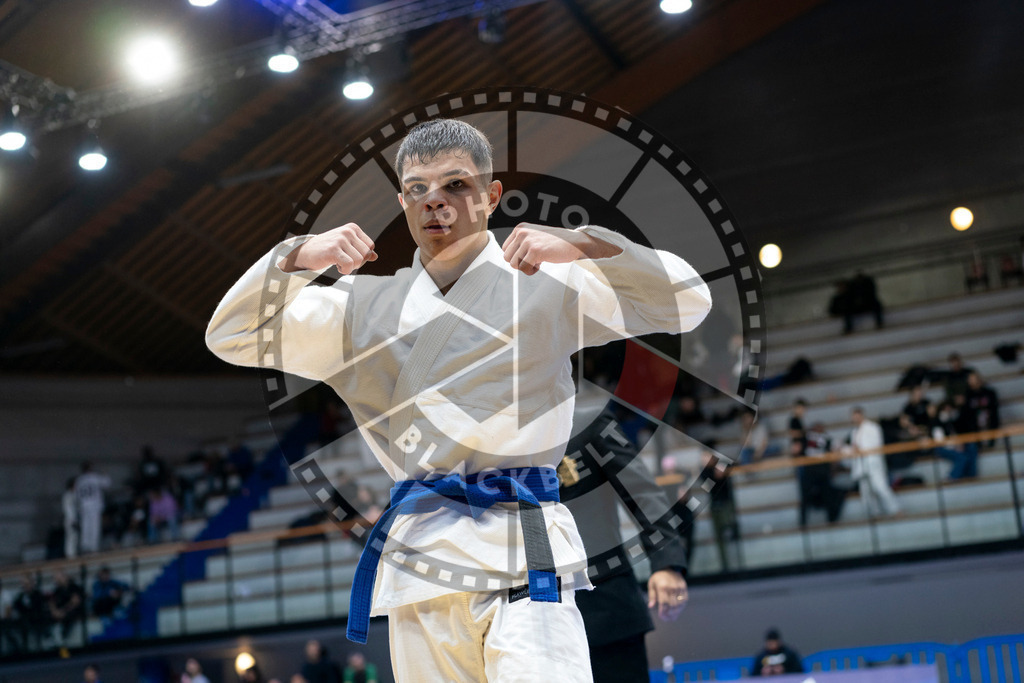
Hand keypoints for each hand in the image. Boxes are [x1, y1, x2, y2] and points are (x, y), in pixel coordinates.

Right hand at [280, 222, 376, 273]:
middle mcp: (347, 231)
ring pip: (359, 261)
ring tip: (339, 262)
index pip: (370, 246)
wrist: (306, 253)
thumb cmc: (328, 250)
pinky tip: (336, 266)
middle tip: (344, 261)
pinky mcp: (333, 249)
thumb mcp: (346, 247)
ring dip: (350, 267)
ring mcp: (340, 239)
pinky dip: (345, 270)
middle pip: (366, 254)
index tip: (350, 256)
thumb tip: (375, 256)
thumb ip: (361, 250)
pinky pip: (349, 265)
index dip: (363, 256)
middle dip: (357, 263)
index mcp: (353, 228)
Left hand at [501, 223, 619, 274]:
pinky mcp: (535, 251)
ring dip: (526, 267)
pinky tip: (542, 264)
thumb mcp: (535, 237)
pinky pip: (524, 269)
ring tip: (539, 261)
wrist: (575, 243)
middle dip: (520, 263)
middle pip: (507, 258)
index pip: (505, 249)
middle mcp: (521, 233)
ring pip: (514, 265)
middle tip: (535, 259)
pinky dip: (532, 271)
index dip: (518, 256)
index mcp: (520, 228)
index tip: (531, 254)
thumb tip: (507, 259)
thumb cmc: (556, 243)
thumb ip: (521, 244)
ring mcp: (528, 241)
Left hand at [647, 569, 687, 621]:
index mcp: (662, 587)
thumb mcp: (651, 584)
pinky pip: (684, 601)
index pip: (663, 603)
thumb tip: (650, 606)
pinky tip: (677, 612)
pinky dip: (681, 608)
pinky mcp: (684, 588)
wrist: (669, 567)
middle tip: (666, 619)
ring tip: (671, 618)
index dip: (663, 612)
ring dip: (675, 613)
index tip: (661, 617)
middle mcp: (672, 587)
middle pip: (672, 605)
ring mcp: (679, 588)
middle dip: (669, 614)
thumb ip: (652, 596)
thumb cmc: (658, 577)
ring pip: (679, 605)